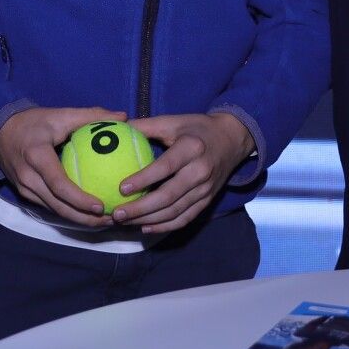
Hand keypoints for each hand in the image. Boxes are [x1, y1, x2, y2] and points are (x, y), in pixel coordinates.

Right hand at [0, 106, 126, 226]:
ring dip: (78, 219)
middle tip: (110, 218)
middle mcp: (28, 176)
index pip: (59, 183)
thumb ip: (91, 115)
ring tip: (104, 220)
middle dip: (84, 218)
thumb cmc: (34, 121)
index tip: (101, 205)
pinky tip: (87, 213)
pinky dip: (68, 212)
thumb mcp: (61, 114)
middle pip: (57, 205)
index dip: (79, 199)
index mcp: (36, 156)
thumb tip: (122, 117)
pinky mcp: (24, 193)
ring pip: (54, 210)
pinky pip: (49, 206)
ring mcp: (24, 188)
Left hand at [110, 112, 254, 232]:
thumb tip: (116, 129)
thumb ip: (146, 125)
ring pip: (174, 212)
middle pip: (168, 196)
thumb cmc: (196, 128)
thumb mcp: (173, 121)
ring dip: (148, 219)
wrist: (231, 140)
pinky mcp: (207, 201)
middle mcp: (201, 171)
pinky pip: (185, 219)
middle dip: (140, 208)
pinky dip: (164, 226)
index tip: (121, 188)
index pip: (165, 167)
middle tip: (117, 213)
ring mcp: (205, 189)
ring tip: (125, 222)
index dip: (144, 179)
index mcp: (192, 148)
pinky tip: (145, 227)